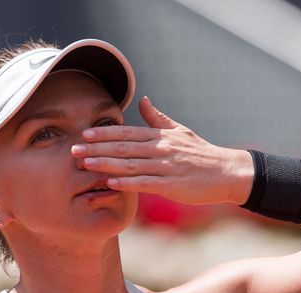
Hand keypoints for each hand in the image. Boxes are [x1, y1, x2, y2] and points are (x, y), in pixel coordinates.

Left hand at [71, 96, 253, 205]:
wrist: (227, 172)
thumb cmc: (202, 153)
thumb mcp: (180, 131)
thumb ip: (158, 117)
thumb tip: (142, 100)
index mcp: (160, 136)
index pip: (127, 133)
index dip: (104, 134)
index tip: (84, 134)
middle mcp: (160, 149)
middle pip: (123, 148)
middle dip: (96, 149)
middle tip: (73, 150)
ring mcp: (166, 167)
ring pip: (130, 165)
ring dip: (105, 165)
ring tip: (85, 164)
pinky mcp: (172, 185)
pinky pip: (145, 184)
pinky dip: (127, 183)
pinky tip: (110, 183)